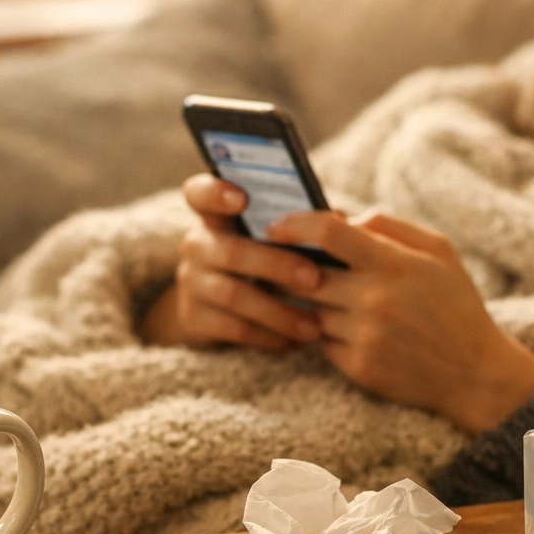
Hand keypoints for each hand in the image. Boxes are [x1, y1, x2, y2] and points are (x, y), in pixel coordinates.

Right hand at [140, 174, 324, 349]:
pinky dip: (269, 335)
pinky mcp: (194, 319)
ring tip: (313, 326)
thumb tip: (341, 219)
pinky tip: (294, 340)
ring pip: (235, 295)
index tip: (242, 198)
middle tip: (313, 278)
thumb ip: (299, 227)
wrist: (216, 315)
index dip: (215, 192)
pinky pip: (234, 328)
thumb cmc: (260, 265)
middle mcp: (198, 246)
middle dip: (276, 265)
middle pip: (231, 251)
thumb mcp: (270, 242)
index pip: (199, 193)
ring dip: (278, 311)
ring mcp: (192, 283)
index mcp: (217, 218)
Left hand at [267, 210, 533, 432]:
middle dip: (302, 270)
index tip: (276, 226)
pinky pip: (322, 343)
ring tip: (350, 305)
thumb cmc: (456, 304)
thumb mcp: (439, 251)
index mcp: (395, 264)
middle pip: (307, 275)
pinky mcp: (358, 368)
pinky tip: (361, 334)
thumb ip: (390, 226)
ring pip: (312, 310)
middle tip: (307, 269)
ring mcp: (364, 337)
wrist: (475, 373)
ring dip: (321, 304)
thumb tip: (344, 218)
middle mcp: (374, 300)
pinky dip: (333, 336)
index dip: (294, 224)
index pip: (327, 233)